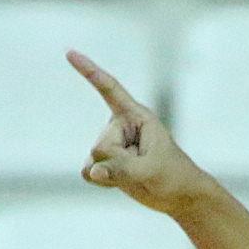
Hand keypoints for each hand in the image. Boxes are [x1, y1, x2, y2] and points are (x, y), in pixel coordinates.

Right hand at [69, 51, 211, 211]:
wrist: (178, 195)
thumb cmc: (173, 175)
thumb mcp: (151, 170)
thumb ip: (121, 170)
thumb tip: (91, 172)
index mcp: (136, 116)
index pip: (110, 90)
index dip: (90, 71)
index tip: (70, 53)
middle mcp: (120, 127)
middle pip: (101, 146)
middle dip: (118, 162)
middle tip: (143, 168)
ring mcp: (111, 145)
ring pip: (94, 161)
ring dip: (113, 175)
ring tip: (137, 174)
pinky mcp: (104, 163)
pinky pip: (89, 172)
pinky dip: (102, 181)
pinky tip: (119, 182)